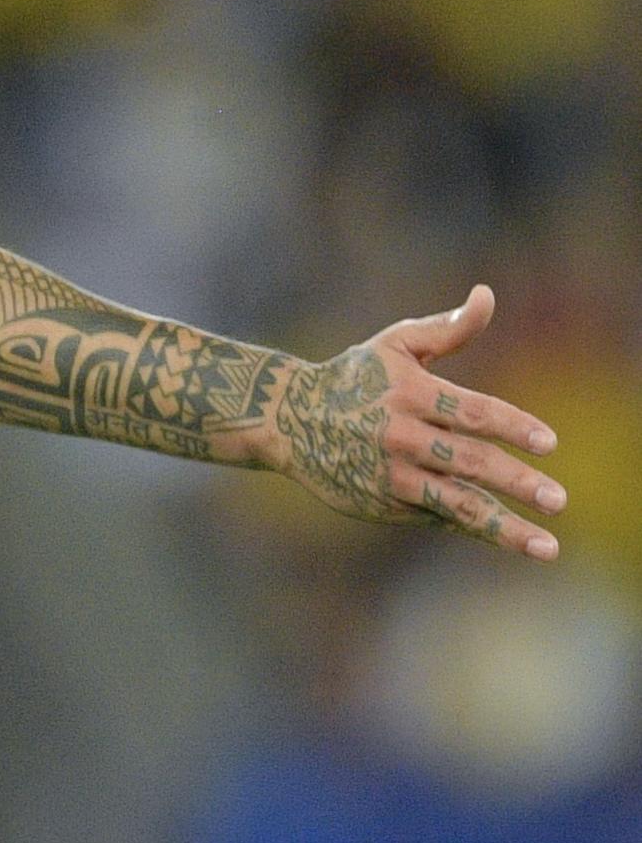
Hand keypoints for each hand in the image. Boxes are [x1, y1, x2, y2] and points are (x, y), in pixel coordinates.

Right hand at [268, 285, 564, 560]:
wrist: (285, 419)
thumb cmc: (353, 377)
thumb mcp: (394, 346)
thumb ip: (447, 329)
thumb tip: (487, 295)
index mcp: (408, 394)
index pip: (471, 412)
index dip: (512, 426)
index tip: (549, 443)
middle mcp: (400, 436)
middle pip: (469, 462)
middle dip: (517, 482)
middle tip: (557, 498)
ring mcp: (391, 475)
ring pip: (457, 504)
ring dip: (505, 528)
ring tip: (548, 547)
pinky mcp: (383, 504)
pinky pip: (438, 516)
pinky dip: (474, 526)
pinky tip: (512, 537)